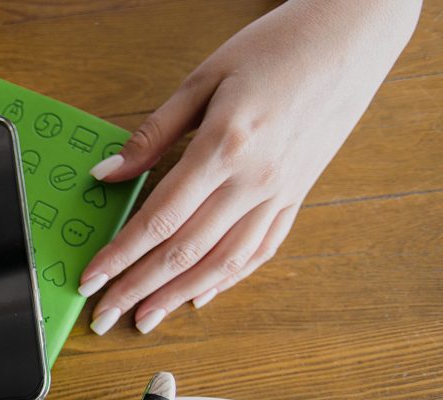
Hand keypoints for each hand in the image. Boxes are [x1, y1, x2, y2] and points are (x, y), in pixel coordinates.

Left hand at [77, 0, 420, 334]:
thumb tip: (108, 174)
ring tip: (145, 319)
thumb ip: (153, 134)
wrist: (352, 37)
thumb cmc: (275, 48)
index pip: (158, 219)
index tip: (90, 280)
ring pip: (222, 262)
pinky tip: (200, 295)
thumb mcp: (202, 79)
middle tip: (104, 316)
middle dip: (138, 289)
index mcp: (224, 147)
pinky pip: (261, 249)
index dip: (119, 256)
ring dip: (178, 297)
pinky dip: (228, 278)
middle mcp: (254, 179)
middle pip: (184, 251)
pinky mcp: (298, 195)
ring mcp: (280, 192)